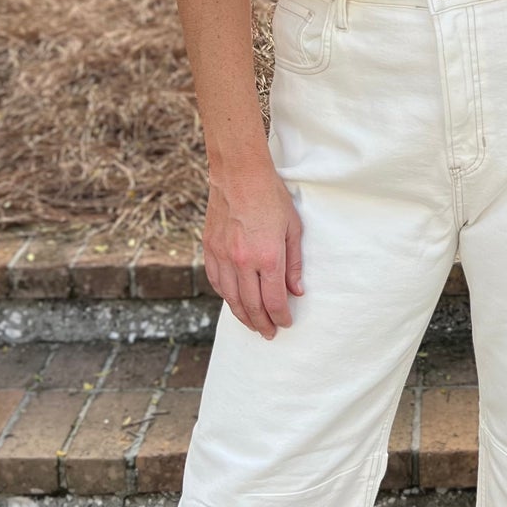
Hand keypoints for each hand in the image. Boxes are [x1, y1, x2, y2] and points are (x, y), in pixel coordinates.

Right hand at [202, 159, 303, 337]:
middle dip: (262, 324)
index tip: (286, 324)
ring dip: (243, 316)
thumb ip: (294, 263)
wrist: (239, 174)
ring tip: (253, 325)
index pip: (274, 300)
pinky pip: (217, 281)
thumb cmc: (271, 197)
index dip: (281, 317)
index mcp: (268, 256)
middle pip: (252, 305)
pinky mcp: (210, 248)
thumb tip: (296, 292)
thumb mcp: (293, 228)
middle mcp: (243, 261)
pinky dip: (226, 296)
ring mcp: (223, 256)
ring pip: (231, 298)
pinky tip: (234, 302)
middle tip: (269, 333)